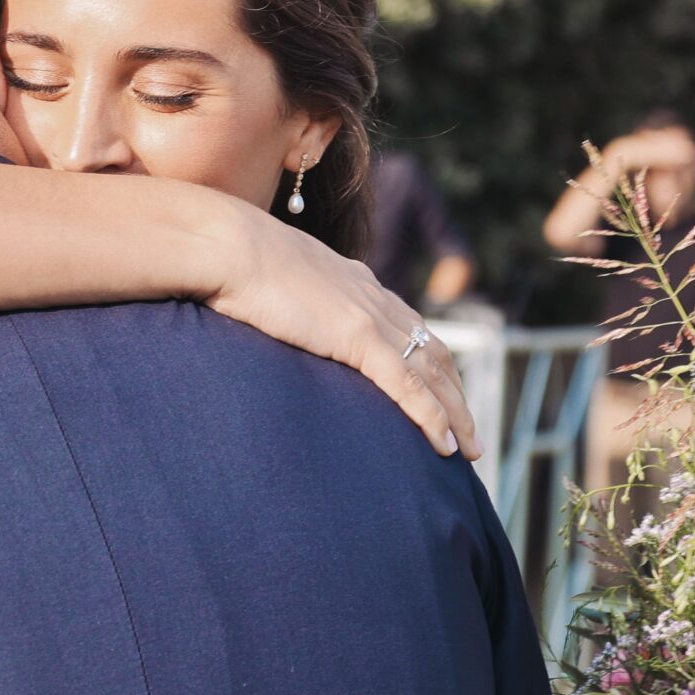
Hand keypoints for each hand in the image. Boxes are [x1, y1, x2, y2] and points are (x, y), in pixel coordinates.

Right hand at [204, 202, 479, 458]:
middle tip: (468, 432)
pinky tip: (445, 445)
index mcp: (355, 282)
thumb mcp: (270, 280)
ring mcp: (369, 316)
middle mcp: (373, 297)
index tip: (442, 391)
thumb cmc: (229, 260)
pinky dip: (431, 417)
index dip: (430, 362)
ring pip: (431, 373)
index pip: (408, 327)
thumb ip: (286, 298)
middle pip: (433, 353)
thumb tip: (267, 315)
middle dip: (454, 394)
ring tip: (469, 450)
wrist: (226, 244)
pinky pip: (407, 385)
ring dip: (455, 414)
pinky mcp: (358, 337)